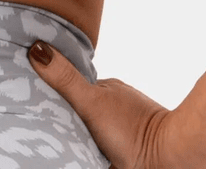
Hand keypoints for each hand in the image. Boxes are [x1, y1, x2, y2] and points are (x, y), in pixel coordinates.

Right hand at [28, 41, 173, 168]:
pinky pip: (104, 150)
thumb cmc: (133, 129)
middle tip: (45, 125)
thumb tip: (37, 47)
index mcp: (108, 89)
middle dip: (67, 117)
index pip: (74, 89)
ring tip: (63, 143)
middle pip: (83, 110)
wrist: (169, 160)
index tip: (36, 97)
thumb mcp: (91, 101)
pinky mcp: (129, 153)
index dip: (55, 94)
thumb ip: (66, 80)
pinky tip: (86, 156)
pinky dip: (92, 152)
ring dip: (81, 137)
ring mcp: (127, 129)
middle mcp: (119, 106)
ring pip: (94, 131)